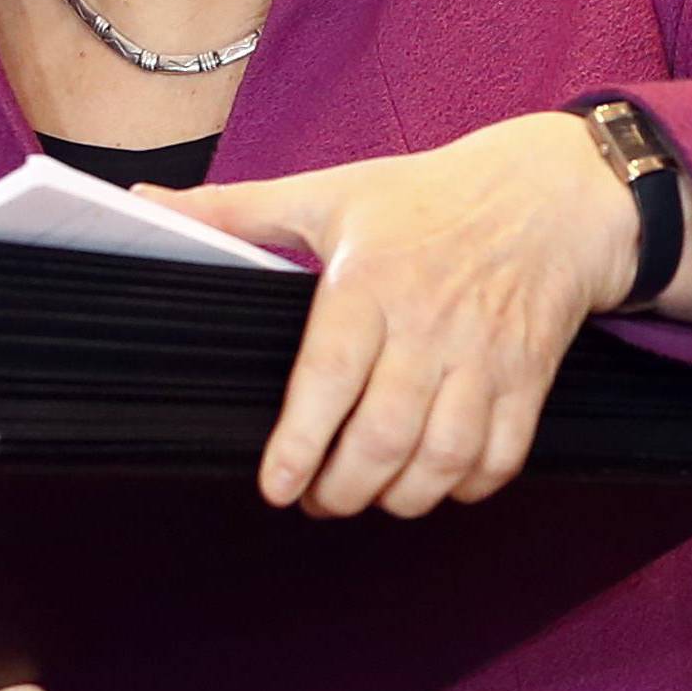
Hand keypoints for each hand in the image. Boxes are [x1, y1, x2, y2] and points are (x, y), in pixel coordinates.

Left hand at [141, 112, 639, 520]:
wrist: (550, 194)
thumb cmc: (427, 197)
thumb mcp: (328, 192)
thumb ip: (233, 210)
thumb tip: (141, 201)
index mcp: (371, 278)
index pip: (331, 374)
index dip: (300, 442)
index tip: (275, 486)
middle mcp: (430, 322)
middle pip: (383, 435)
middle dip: (341, 489)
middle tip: (315, 498)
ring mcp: (486, 354)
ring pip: (441, 458)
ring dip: (398, 497)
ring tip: (368, 494)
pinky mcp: (529, 377)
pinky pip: (499, 458)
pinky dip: (465, 487)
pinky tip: (434, 481)